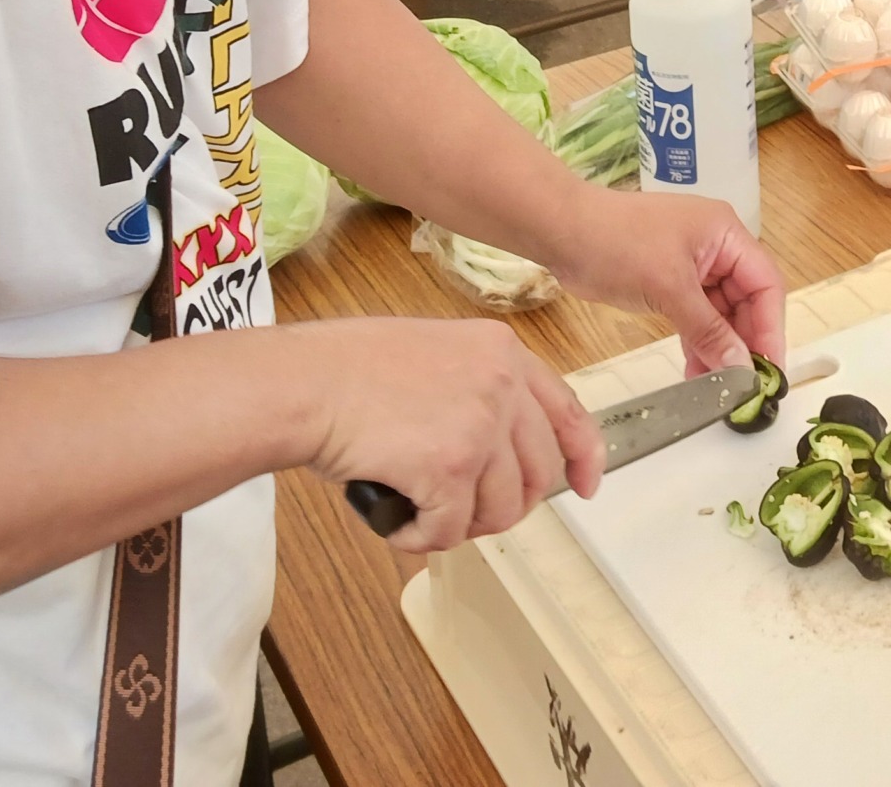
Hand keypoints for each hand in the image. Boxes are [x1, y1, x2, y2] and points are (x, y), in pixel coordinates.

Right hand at [291, 316, 603, 549]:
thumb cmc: (347, 369)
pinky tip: (397, 523)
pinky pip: (452, 529)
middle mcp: (502, 384)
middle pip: (537, 472)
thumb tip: (497, 449)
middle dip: (506, 506)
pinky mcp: (449, 468)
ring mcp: (480, 426)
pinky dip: (422, 539)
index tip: (585, 486)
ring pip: (500, 508)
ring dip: (461, 525)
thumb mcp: (436, 353)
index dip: (583, 456)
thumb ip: (477, 388)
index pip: (567, 410)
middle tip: (464, 514)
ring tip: (422, 515)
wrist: (304, 384)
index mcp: (503, 350)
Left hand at [548, 185, 786, 377]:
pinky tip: (696, 372)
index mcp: (726, 233)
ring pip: (720, 313)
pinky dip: (697, 342)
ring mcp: (693, 265)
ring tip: (715, 388)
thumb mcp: (669, 289)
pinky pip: (695, 316)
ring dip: (719, 348)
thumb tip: (741, 369)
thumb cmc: (618, 245)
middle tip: (742, 386)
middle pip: (746, 301)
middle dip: (743, 342)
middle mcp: (716, 247)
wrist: (562, 232)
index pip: (765, 284)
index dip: (770, 328)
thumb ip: (708, 330)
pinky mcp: (669, 282)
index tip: (769, 369)